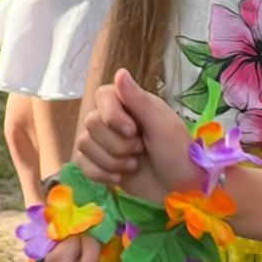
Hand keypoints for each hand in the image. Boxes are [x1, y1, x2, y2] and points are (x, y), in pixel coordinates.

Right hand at [76, 69, 193, 198]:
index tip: (133, 131)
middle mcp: (113, 119)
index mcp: (130, 104)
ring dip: (112, 160)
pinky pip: (82, 164)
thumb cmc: (177, 153)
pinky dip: (101, 173)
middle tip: (141, 150)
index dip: (112, 115)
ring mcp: (104, 141)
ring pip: (84, 144)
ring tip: (135, 164)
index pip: (102, 96)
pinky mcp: (98, 163)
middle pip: (91, 123)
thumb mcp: (163, 125)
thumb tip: (120, 71)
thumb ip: (139, 100)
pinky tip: (120, 177)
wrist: (179, 189)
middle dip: (117, 144)